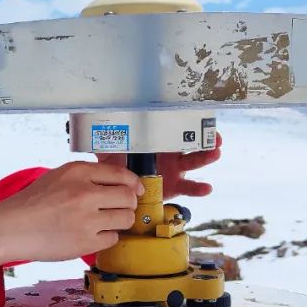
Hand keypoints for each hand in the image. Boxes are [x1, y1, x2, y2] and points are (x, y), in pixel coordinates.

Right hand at [0, 161, 142, 277]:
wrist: (11, 228)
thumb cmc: (32, 203)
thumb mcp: (58, 177)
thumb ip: (87, 176)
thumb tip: (120, 182)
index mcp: (78, 172)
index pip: (122, 175)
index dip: (134, 184)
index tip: (136, 191)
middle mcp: (85, 193)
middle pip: (128, 198)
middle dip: (127, 204)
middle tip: (118, 208)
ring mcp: (87, 219)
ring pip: (125, 219)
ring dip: (119, 221)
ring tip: (104, 222)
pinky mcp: (86, 242)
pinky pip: (112, 238)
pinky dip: (105, 237)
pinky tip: (91, 234)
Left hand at [95, 132, 222, 198]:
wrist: (118, 187)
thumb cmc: (117, 163)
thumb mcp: (110, 148)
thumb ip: (105, 137)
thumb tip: (91, 124)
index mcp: (158, 141)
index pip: (175, 129)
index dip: (189, 124)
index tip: (200, 118)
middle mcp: (169, 153)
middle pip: (191, 144)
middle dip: (204, 139)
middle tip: (215, 135)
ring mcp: (174, 170)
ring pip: (194, 163)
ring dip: (206, 157)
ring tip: (215, 153)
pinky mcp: (174, 187)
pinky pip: (188, 188)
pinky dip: (198, 188)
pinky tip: (207, 187)